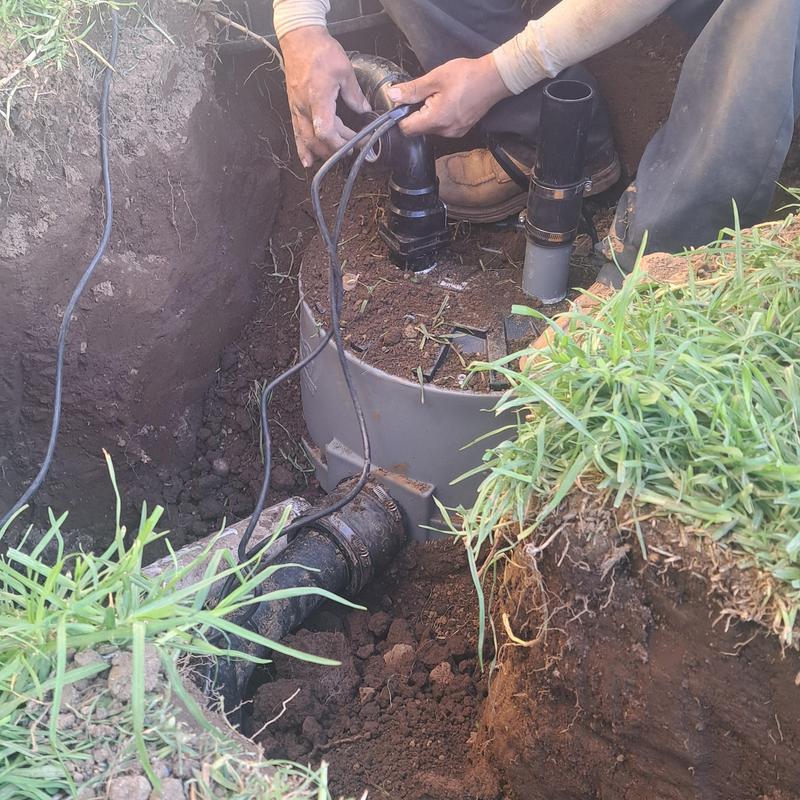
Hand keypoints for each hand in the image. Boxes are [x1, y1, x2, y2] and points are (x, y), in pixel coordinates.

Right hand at [280, 26, 370, 166]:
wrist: (299, 38)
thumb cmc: (320, 51)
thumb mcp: (344, 70)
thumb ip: (354, 94)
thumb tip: (364, 110)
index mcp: (318, 98)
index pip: (326, 131)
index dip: (341, 142)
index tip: (356, 143)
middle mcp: (304, 107)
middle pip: (317, 139)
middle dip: (335, 149)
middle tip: (352, 150)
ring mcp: (297, 108)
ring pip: (305, 139)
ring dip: (319, 152)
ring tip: (332, 159)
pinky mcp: (294, 106)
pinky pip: (296, 132)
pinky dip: (302, 147)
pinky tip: (307, 159)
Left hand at [387, 54, 511, 137]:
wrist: (494, 79)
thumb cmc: (468, 76)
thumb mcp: (436, 78)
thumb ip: (412, 89)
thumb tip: (393, 95)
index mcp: (436, 120)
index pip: (407, 129)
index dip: (401, 116)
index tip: (405, 102)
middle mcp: (445, 131)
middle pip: (418, 129)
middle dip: (416, 113)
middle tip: (426, 93)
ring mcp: (454, 132)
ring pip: (430, 128)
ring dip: (428, 114)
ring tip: (440, 96)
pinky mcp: (460, 130)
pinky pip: (442, 127)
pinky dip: (439, 116)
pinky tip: (448, 102)